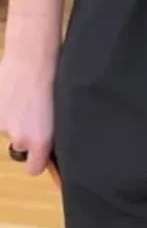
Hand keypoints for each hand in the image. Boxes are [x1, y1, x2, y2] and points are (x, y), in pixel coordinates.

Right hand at [0, 52, 54, 176]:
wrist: (32, 57)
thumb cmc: (54, 80)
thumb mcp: (59, 111)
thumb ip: (52, 132)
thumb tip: (51, 145)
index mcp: (40, 141)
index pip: (34, 169)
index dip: (38, 160)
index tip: (42, 152)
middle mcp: (19, 138)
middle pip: (21, 145)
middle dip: (26, 133)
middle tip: (35, 112)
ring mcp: (3, 125)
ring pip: (9, 128)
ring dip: (15, 118)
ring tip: (25, 96)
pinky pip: (0, 114)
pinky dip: (4, 106)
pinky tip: (13, 91)